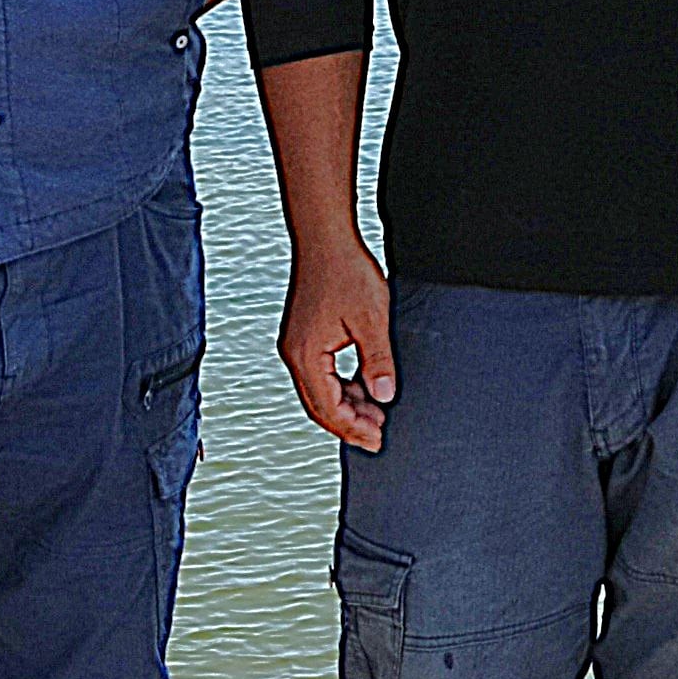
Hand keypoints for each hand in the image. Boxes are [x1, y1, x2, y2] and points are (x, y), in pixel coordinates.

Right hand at [277, 234, 397, 450]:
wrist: (324, 240)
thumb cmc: (345, 272)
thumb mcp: (372, 320)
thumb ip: (378, 362)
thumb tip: (383, 396)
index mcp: (306, 354)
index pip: (327, 407)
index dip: (354, 427)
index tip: (379, 438)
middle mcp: (294, 353)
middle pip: (317, 405)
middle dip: (348, 424)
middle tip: (379, 435)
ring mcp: (296, 344)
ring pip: (318, 391)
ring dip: (345, 406)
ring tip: (376, 414)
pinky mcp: (304, 336)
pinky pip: (319, 374)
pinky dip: (340, 388)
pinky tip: (362, 388)